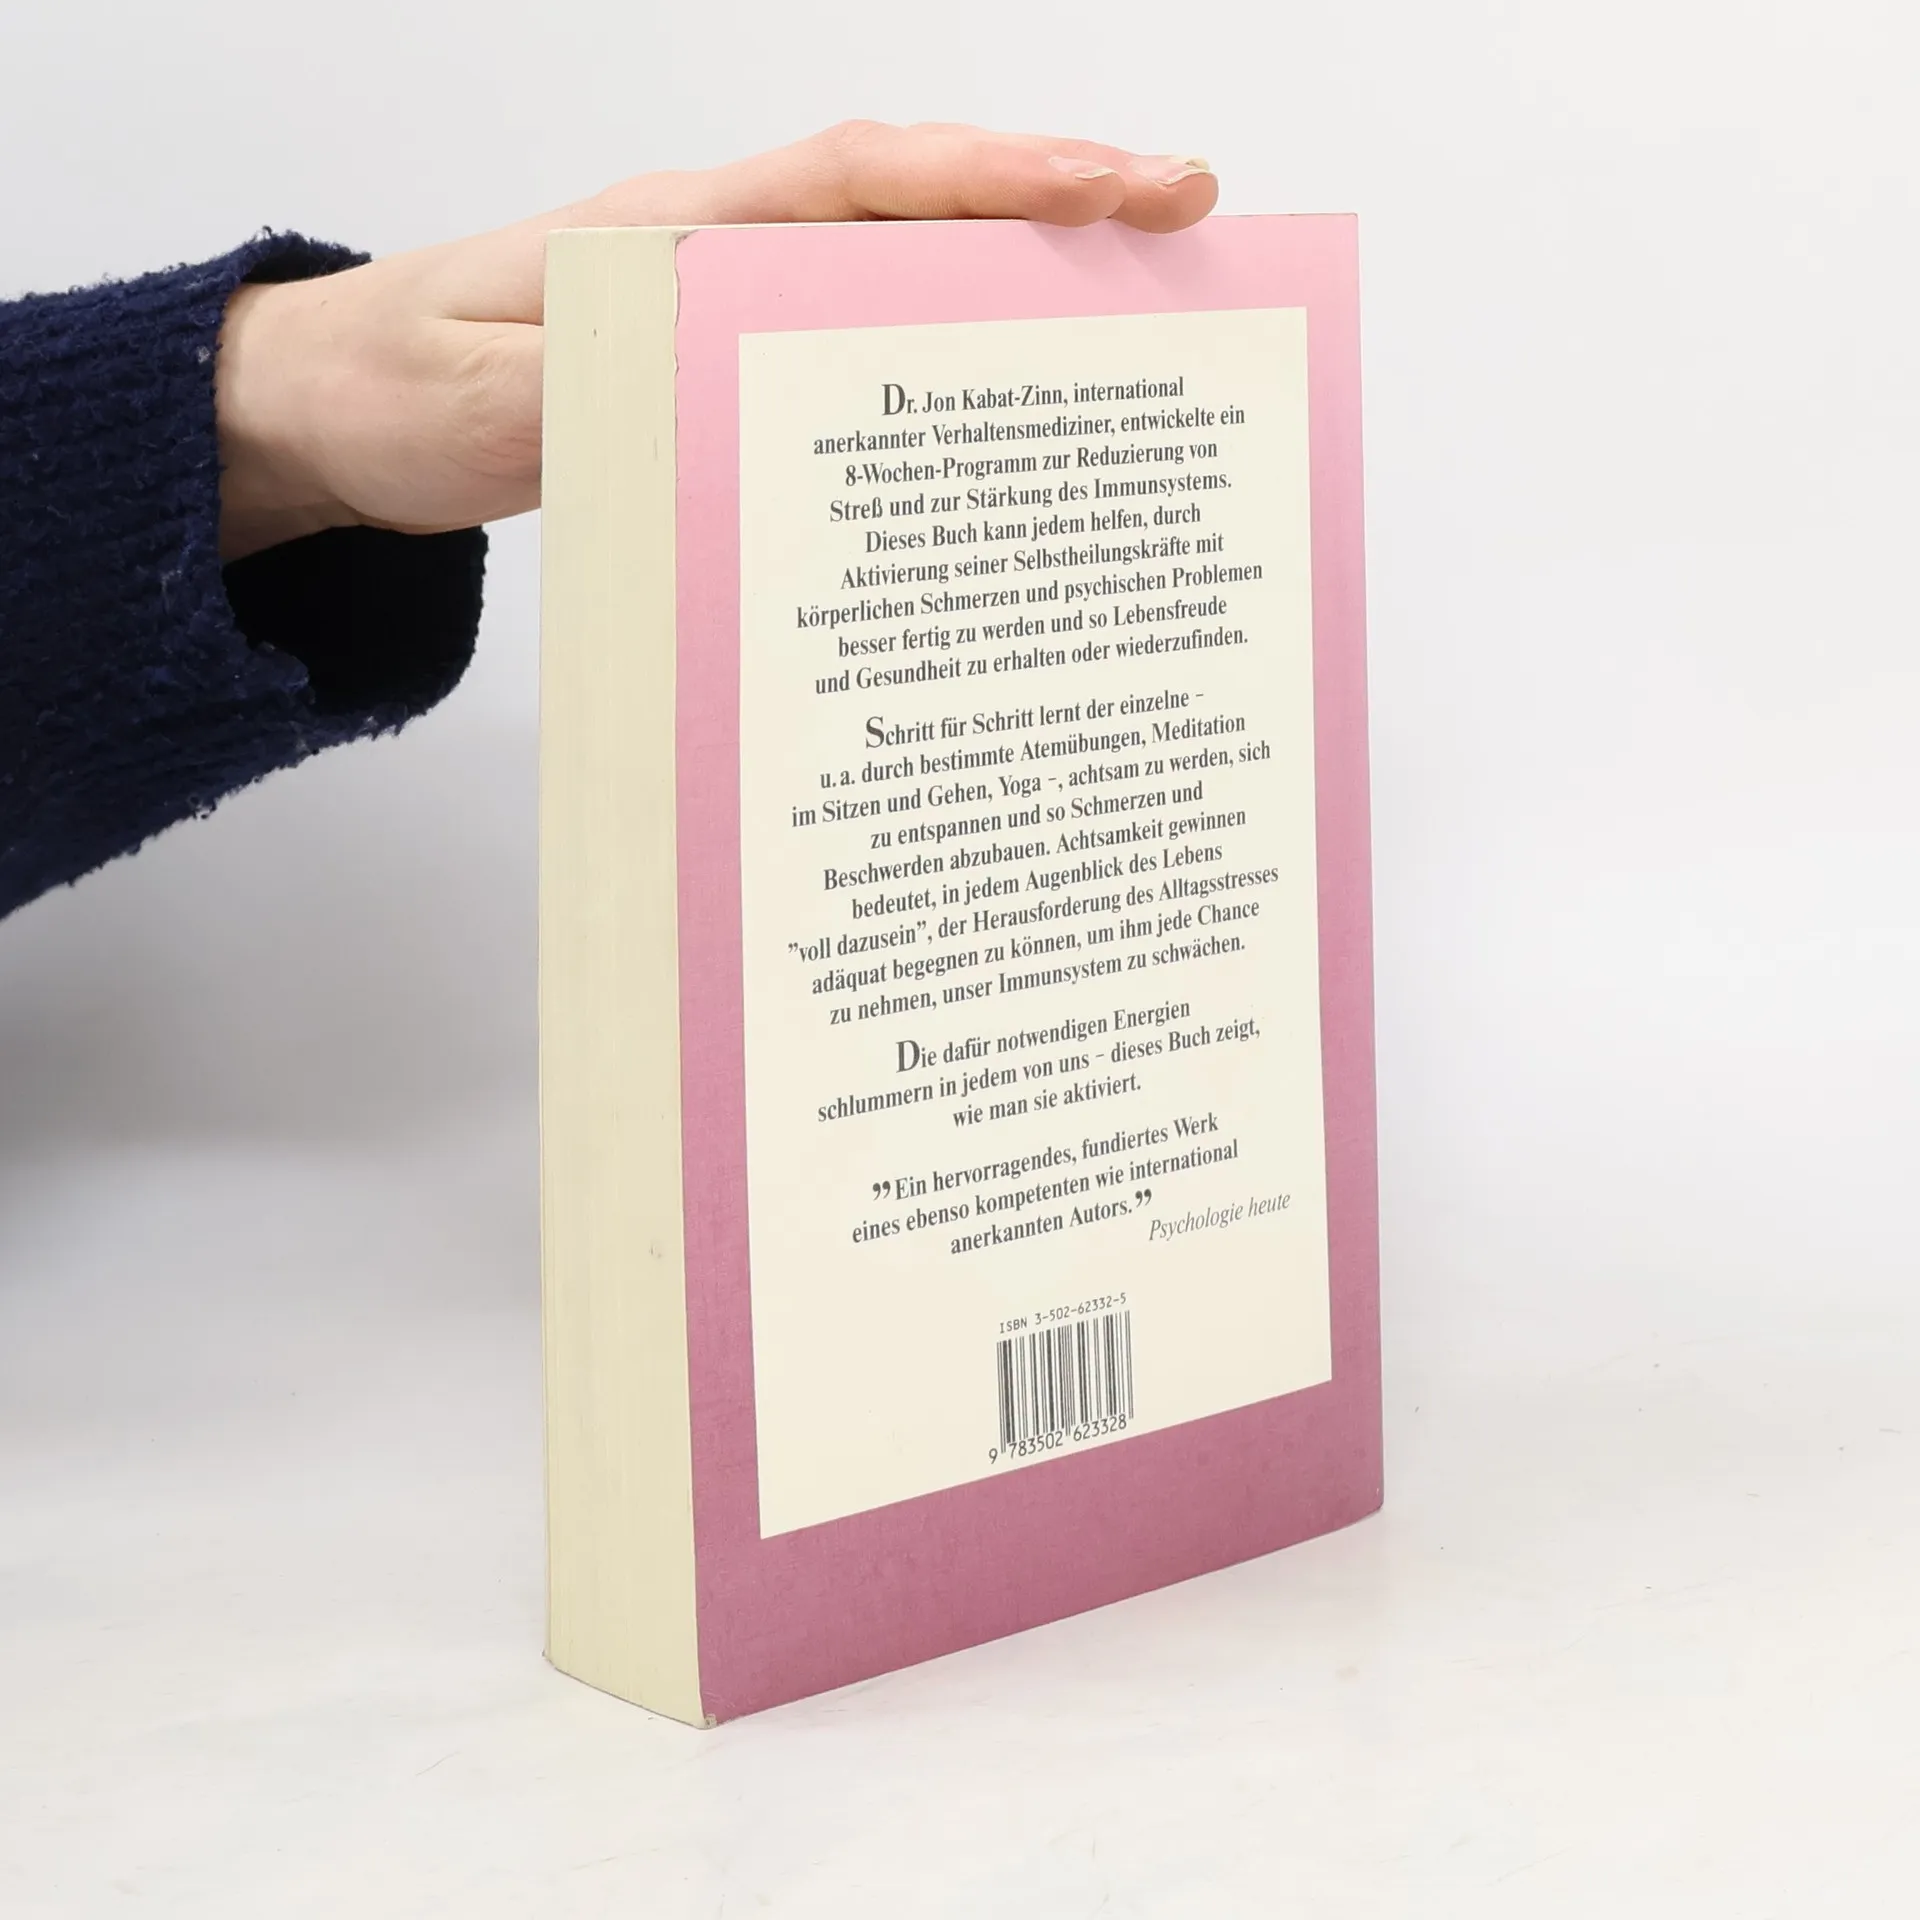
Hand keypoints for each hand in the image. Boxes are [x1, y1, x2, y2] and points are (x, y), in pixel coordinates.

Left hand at [214, 122, 1216, 560]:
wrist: (334, 407)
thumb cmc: (396, 386)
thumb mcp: (481, 401)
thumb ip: (598, 394)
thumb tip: (729, 389)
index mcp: (680, 229)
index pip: (865, 181)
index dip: (997, 179)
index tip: (1120, 188)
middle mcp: (722, 249)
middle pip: (917, 211)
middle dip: (1056, 218)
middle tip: (1188, 240)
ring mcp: (728, 304)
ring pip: (899, 275)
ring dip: (1012, 287)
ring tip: (1134, 323)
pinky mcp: (722, 366)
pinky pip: (853, 348)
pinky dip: (937, 361)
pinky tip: (994, 404)